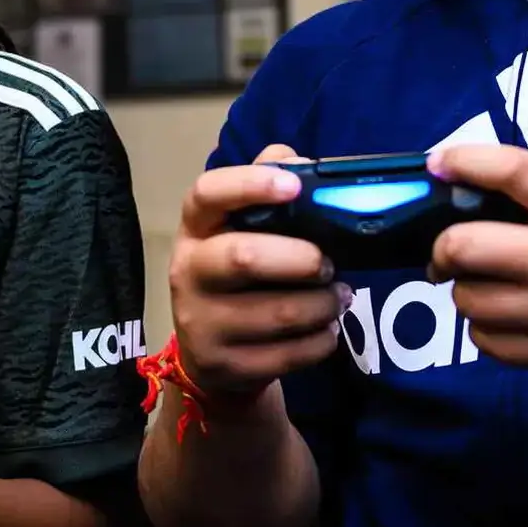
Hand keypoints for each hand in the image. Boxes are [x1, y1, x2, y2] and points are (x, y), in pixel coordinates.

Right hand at [170, 144, 343, 395]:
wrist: (211, 354)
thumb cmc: (237, 274)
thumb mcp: (239, 228)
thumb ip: (266, 188)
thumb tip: (297, 161)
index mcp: (195, 229)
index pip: (206, 194)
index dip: (249, 185)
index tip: (293, 187)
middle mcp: (189, 272)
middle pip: (244, 257)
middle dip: (301, 259)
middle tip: (328, 264)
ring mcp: (202, 324)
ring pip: (277, 313)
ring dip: (322, 304)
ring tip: (339, 297)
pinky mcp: (225, 365)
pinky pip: (287, 355)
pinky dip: (320, 341)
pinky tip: (327, 330)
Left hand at [427, 144, 527, 383]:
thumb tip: (476, 186)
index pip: (516, 171)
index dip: (467, 161)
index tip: (440, 163)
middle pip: (465, 247)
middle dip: (445, 245)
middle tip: (451, 247)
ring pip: (467, 299)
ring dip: (467, 287)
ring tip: (490, 282)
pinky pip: (485, 342)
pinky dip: (484, 326)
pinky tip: (508, 314)